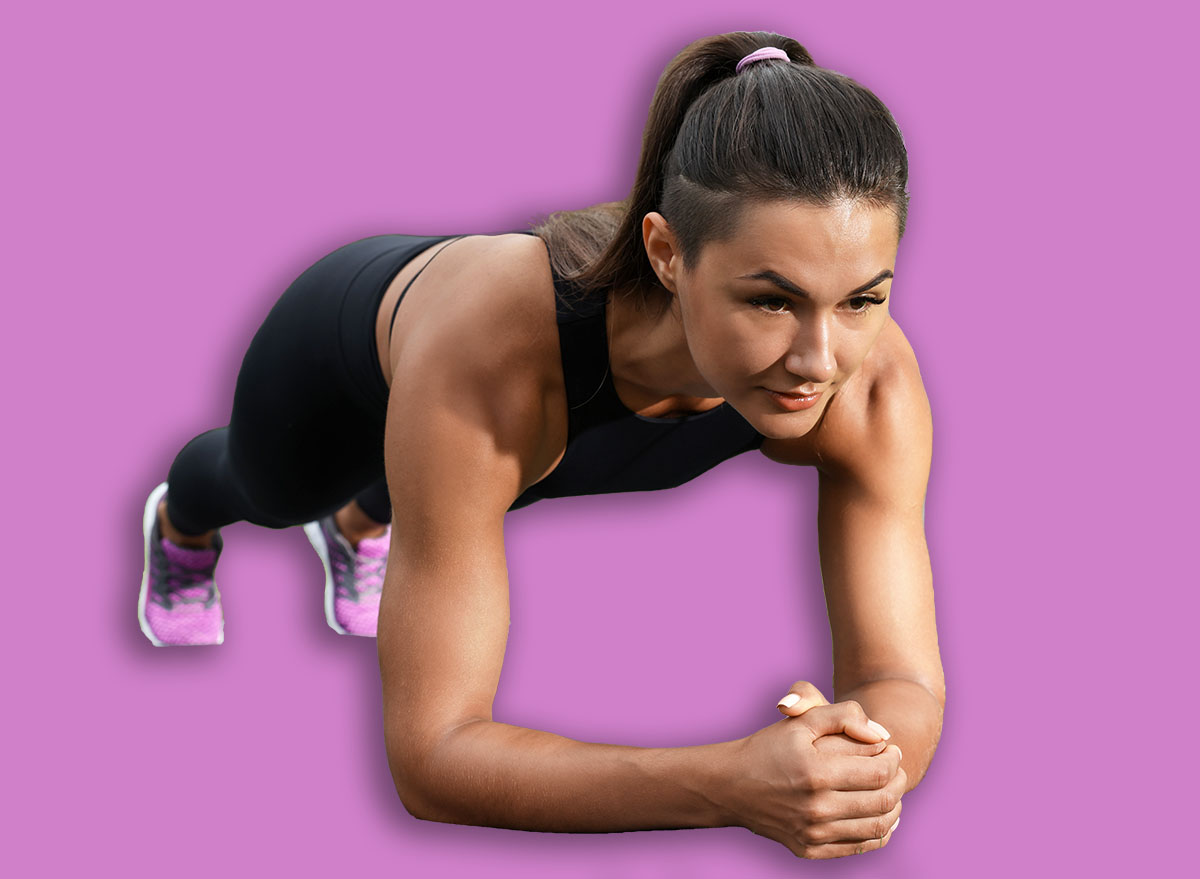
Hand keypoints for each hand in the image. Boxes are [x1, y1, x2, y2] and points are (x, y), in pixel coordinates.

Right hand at [722, 686, 904, 858]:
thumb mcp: (801, 720)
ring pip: (877, 827)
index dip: (893, 758)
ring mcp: (813, 833)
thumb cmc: (769, 747)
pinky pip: (859, 846)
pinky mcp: (809, 850)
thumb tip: (881, 736)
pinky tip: (881, 816)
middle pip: (883, 800)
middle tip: (896, 768)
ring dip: (894, 807)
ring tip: (890, 789)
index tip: (891, 749)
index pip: (878, 771)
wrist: (730, 785)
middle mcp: (815, 807)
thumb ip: (843, 716)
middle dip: (898, 781)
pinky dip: (879, 833)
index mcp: (815, 772)